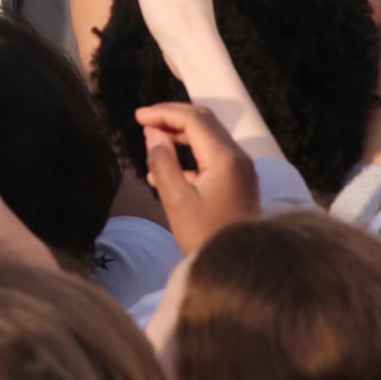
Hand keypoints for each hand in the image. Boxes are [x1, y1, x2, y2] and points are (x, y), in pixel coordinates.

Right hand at [136, 102, 258, 254]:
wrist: (241, 266)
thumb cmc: (205, 235)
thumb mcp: (176, 200)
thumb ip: (163, 162)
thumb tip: (153, 133)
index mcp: (225, 158)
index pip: (193, 120)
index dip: (163, 113)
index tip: (138, 117)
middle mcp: (238, 157)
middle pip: (204, 122)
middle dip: (172, 117)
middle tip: (144, 121)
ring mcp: (241, 169)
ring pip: (209, 137)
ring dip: (180, 133)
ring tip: (152, 140)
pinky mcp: (239, 181)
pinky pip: (213, 156)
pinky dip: (190, 153)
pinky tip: (166, 168)